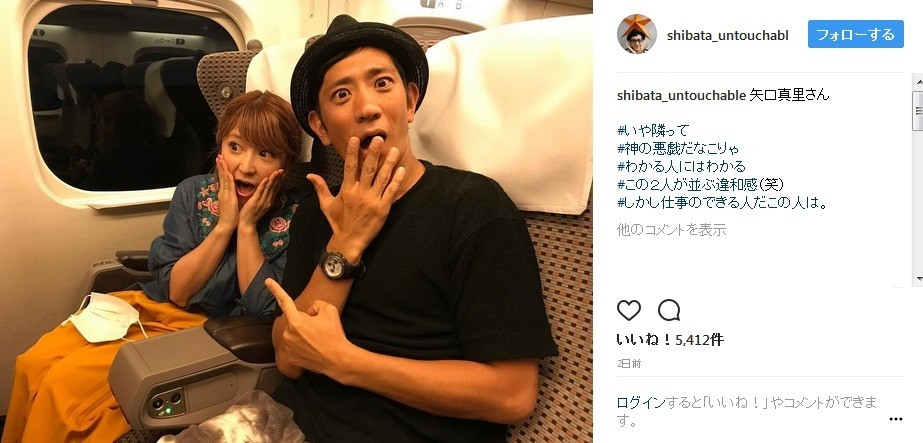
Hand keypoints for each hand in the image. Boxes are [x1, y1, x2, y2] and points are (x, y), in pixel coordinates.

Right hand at [215, 155, 239, 230]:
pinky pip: (229, 187)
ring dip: (223, 169)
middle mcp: (223, 192)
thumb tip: (231, 189)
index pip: (223, 178)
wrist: (226, 224)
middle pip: (221, 176)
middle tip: (218, 156)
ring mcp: (225, 195)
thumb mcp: (230, 202)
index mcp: (224, 192)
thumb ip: (230, 195)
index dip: (222, 169)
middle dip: (220, 166)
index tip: (221, 161)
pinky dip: (228, 179)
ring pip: (224, 179)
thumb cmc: (229, 215)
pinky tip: (229, 173)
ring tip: (221, 160)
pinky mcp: (229, 199)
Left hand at [239, 168, 283, 227]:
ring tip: (276, 172)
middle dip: (278, 178)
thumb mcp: (260, 206)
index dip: (279, 181)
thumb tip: (266, 192)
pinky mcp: (255, 201)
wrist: (247, 224)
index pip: (275, 189)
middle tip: (282, 170)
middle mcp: (267, 201)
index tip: (282, 174)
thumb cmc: (251, 215)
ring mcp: (262, 201)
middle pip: (274, 188)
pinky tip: (266, 179)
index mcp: (268, 202)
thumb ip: (263, 199)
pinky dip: (263, 185)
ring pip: (269, 188)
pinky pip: (260, 192)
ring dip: (273, 179)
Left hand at [266, 278, 352, 377]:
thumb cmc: (334, 335)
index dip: (276, 289)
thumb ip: (317, 304)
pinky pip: (295, 346)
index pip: (284, 301)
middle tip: (319, 328)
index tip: (267, 281)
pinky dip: (303, 346)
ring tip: (318, 340)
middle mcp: (288, 334)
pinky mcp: (292, 358)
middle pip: (295, 321)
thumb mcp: (330, 310)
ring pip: (294, 334)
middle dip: (304, 321)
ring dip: (303, 334)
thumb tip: (310, 311)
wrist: (338, 359)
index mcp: (296, 321)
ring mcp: (289, 347)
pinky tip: (314, 349)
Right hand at [307, 136, 404, 258]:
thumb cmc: (338, 222)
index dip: (353, 152)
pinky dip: (396, 180)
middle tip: (379, 138)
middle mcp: (360, 192)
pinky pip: (391, 191)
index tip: (356, 139)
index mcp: (347, 189)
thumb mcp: (326, 204)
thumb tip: (309, 175)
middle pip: (368, 168)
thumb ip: (320, 187)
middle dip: (374, 153)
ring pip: (382, 177)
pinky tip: (401, 169)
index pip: (350, 166)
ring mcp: (372, 200)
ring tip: (394, 150)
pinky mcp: (383, 208)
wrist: (349, 241)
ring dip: (388, 163)